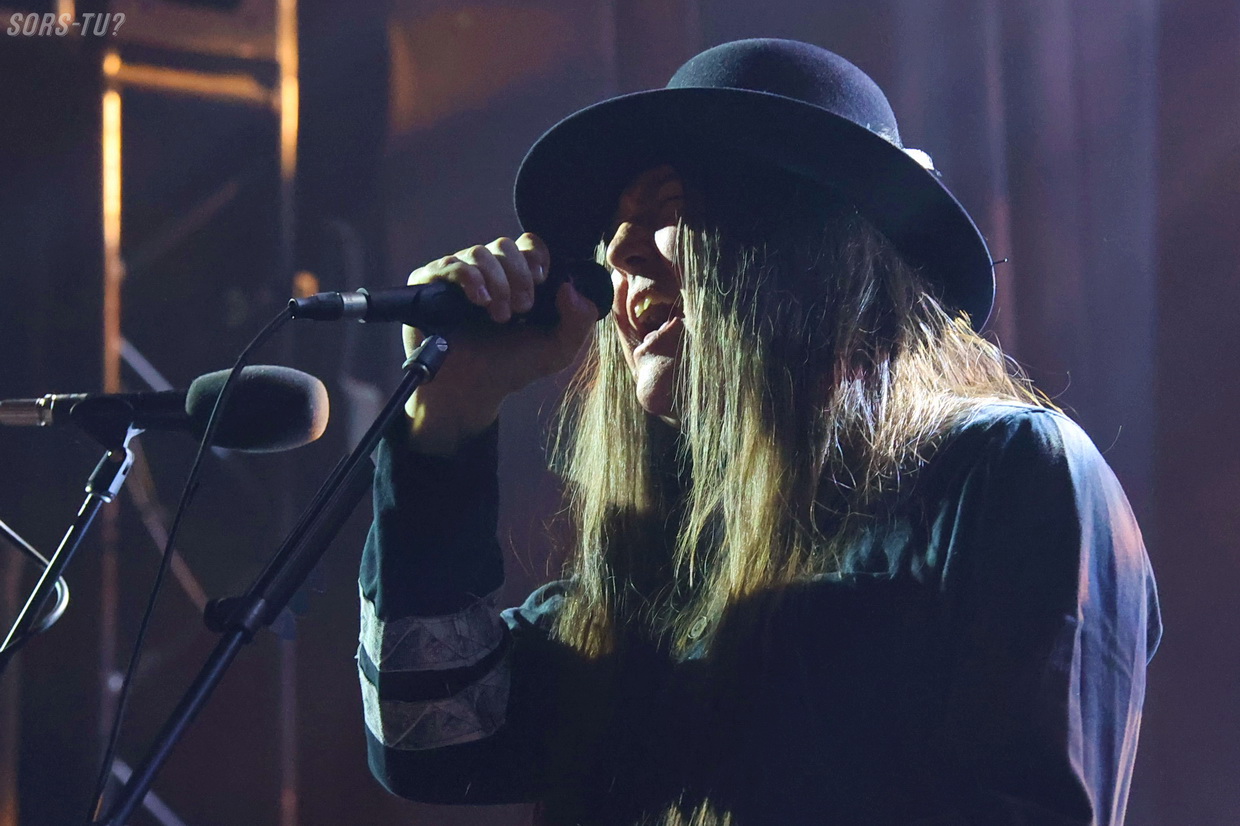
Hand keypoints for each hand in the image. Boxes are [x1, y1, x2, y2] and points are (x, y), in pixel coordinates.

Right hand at [402, 233, 597, 454]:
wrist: (472, 391)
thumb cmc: (511, 367)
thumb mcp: (558, 349)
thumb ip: (579, 321)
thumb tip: (571, 287)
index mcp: (516, 277)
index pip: (528, 244)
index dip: (537, 258)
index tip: (542, 283)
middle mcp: (486, 271)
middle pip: (505, 245)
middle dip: (519, 276)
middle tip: (522, 310)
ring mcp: (457, 276)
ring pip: (480, 253)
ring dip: (497, 284)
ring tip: (500, 316)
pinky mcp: (429, 284)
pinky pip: (451, 265)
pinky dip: (470, 279)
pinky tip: (480, 302)